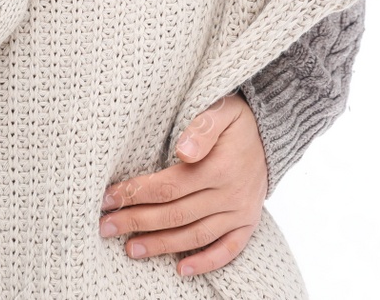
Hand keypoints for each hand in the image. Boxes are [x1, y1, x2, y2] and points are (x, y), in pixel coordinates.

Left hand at [97, 93, 268, 276]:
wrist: (273, 131)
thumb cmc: (237, 119)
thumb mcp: (222, 110)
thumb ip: (202, 127)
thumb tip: (184, 151)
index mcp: (220, 166)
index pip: (169, 185)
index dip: (137, 193)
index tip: (109, 197)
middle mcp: (230, 194)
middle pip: (176, 214)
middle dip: (137, 221)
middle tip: (106, 227)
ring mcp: (240, 212)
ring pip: (196, 235)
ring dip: (161, 245)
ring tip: (131, 248)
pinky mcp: (248, 223)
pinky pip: (228, 249)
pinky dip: (206, 263)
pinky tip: (181, 269)